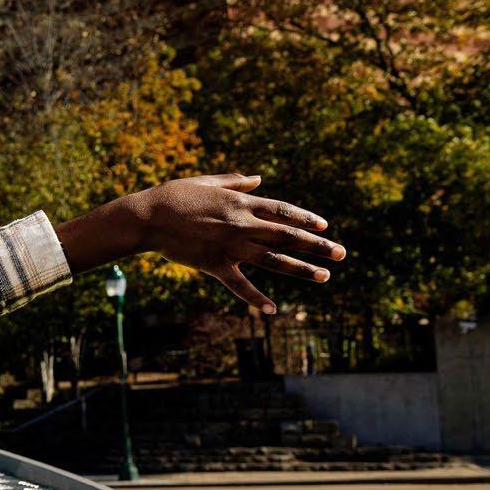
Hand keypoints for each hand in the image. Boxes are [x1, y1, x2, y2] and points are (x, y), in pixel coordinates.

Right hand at [59, 175, 344, 313]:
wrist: (147, 217)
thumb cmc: (173, 195)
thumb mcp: (206, 182)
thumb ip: (234, 182)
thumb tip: (257, 179)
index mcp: (241, 203)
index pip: (283, 211)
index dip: (306, 219)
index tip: (325, 226)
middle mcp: (242, 224)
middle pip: (288, 236)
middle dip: (318, 245)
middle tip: (341, 253)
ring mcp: (230, 245)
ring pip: (273, 259)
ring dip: (301, 269)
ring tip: (324, 277)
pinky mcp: (214, 264)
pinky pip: (239, 284)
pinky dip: (256, 297)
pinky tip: (272, 310)